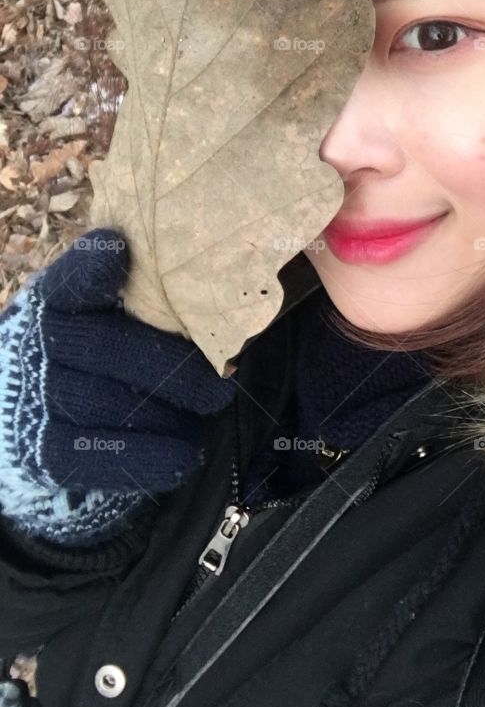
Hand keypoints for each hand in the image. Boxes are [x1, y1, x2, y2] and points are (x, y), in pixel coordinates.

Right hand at [0, 227, 237, 496]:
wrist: (67, 427)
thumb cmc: (123, 352)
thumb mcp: (133, 317)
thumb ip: (159, 301)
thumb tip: (226, 284)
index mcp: (59, 302)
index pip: (68, 283)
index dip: (89, 269)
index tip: (117, 249)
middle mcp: (40, 345)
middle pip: (98, 347)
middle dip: (166, 364)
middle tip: (220, 381)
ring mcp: (35, 399)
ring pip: (99, 402)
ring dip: (165, 408)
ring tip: (211, 406)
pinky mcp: (40, 452)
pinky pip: (90, 458)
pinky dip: (144, 456)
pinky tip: (185, 456)